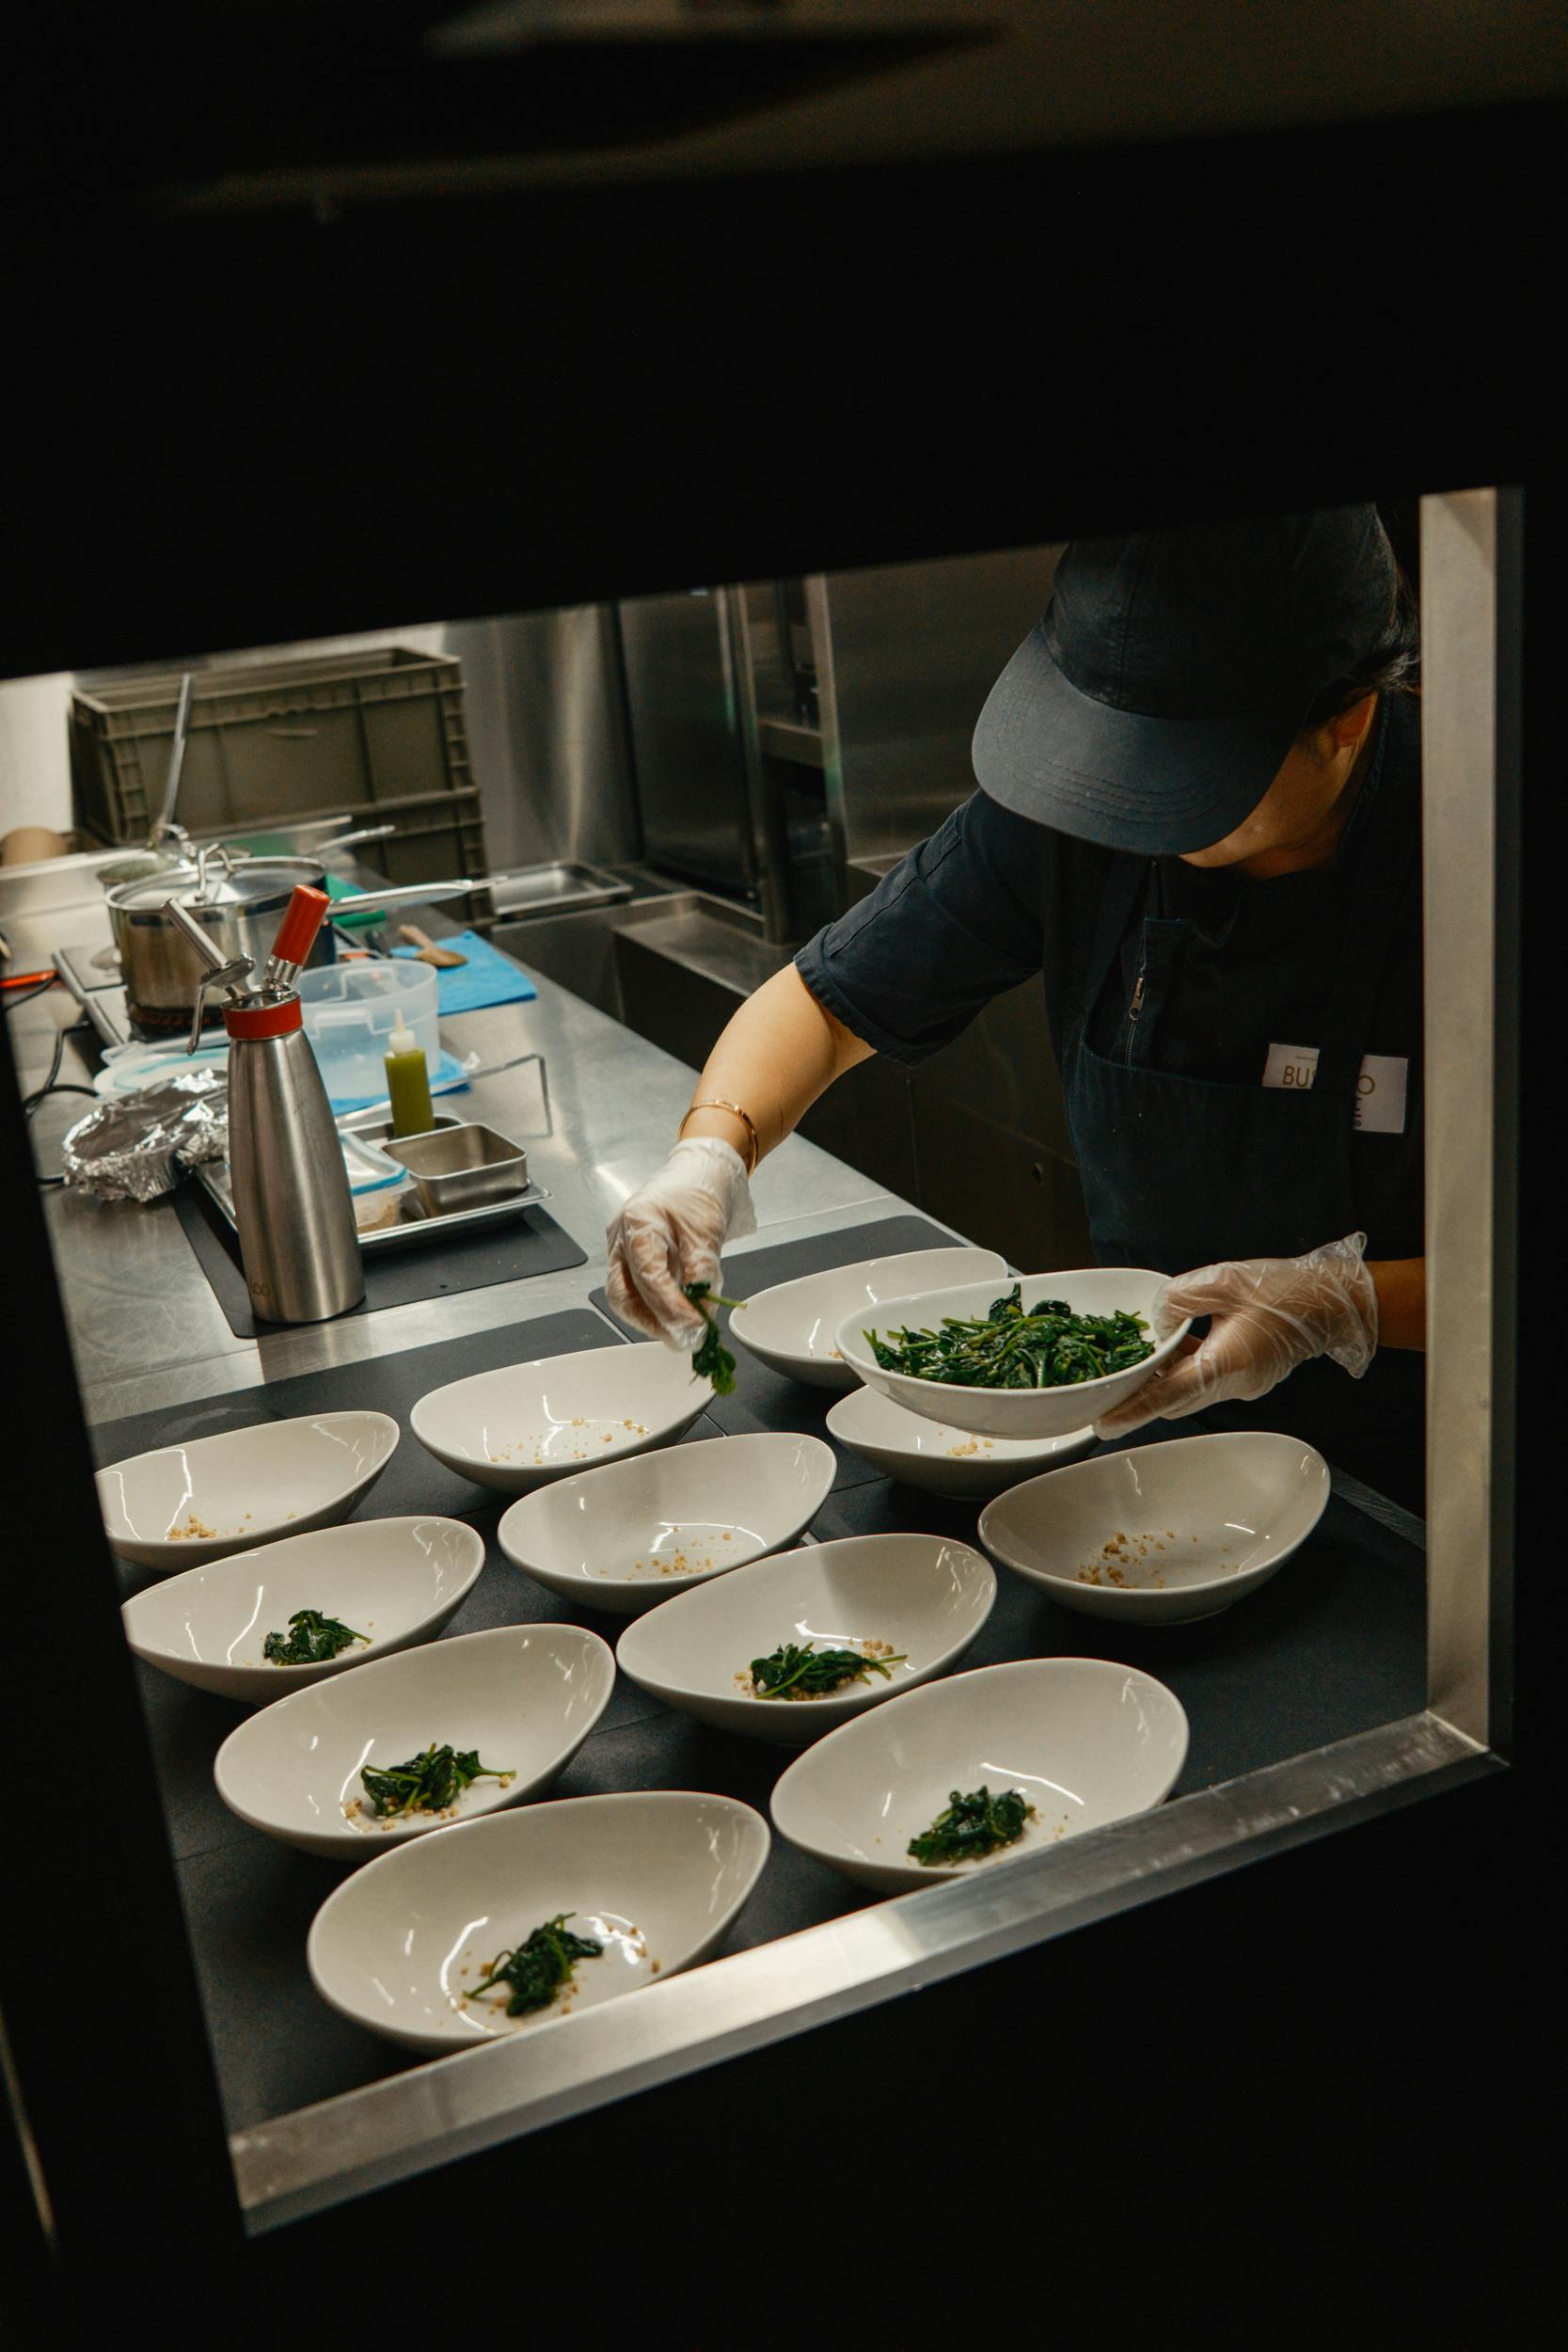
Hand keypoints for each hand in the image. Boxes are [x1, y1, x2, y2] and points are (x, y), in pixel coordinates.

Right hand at [605, 1136, 756, 1347]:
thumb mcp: (707, 1231)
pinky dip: (655, 1307)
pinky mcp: (629, 1257)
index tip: (694, 1326)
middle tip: (683, 1339)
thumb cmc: (700, 1192)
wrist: (698, 1171)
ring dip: (651, 1320)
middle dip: (652, 1322)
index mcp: (638, 1222)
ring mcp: (620, 1248)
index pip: (647, 1276)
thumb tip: (700, 1313)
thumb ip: (701, 1272)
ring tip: (682, 1332)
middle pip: (623, 1293)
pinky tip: (677, 1315)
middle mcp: (620, 1237)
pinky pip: (635, 1290)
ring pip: (624, 1296)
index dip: (670, 1307)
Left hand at [1093, 1232, 1378, 1439]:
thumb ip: (1180, 1299)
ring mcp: (1243, 1386)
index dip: (1133, 1410)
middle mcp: (1235, 1384)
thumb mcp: (1224, 1281)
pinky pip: (1204, 1381)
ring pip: (1188, 1392)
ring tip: (1136, 1360)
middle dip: (1141, 1395)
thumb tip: (1156, 1321)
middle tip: (1107, 1387)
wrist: (1330, 1303)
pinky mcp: (1246, 1379)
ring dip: (1163, 1378)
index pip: (1169, 1394)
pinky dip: (1184, 1368)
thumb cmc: (1285, 1289)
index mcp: (1228, 1363)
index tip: (1103, 1423)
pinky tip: (1174, 1344)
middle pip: (1175, 1399)